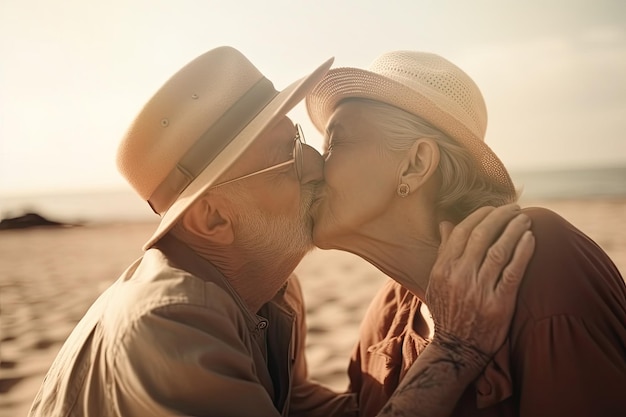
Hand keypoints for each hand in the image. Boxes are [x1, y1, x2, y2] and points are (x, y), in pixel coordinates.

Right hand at [426, 203, 534, 371]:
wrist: (457, 348)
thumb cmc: (448, 311)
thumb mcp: (437, 281)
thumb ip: (443, 251)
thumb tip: (445, 223)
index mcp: (442, 268)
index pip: (463, 232)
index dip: (480, 215)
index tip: (493, 207)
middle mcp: (459, 276)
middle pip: (482, 236)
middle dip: (500, 217)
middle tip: (514, 208)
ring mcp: (479, 290)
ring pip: (499, 250)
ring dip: (514, 230)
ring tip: (525, 219)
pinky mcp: (498, 304)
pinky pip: (513, 272)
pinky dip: (523, 252)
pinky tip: (531, 239)